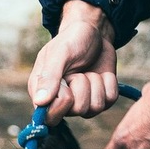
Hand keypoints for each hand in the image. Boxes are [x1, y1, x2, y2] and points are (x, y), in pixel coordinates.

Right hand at [28, 0, 118, 123]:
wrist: (94, 32)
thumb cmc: (71, 40)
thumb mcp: (59, 53)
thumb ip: (49, 77)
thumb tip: (40, 102)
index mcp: (43, 94)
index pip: (51, 116)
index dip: (63, 99)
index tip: (66, 79)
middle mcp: (61, 103)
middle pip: (78, 110)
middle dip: (83, 87)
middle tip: (78, 72)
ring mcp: (82, 102)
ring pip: (95, 107)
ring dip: (96, 83)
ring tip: (87, 71)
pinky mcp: (100, 99)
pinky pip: (109, 100)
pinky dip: (108, 82)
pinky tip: (101, 73)